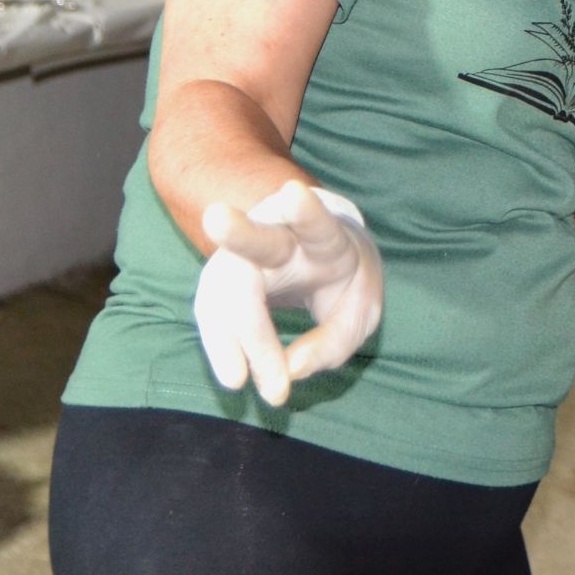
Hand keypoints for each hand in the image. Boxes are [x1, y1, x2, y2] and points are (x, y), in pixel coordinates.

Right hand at [193, 180, 383, 406]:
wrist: (315, 255)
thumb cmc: (342, 281)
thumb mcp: (360, 310)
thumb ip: (333, 342)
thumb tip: (289, 372)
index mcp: (323, 237)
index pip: (316, 221)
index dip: (305, 208)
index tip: (293, 193)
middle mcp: (277, 238)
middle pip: (257, 236)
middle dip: (237, 229)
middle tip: (217, 218)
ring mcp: (241, 258)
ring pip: (224, 285)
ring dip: (228, 335)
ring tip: (238, 380)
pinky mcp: (221, 280)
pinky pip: (214, 314)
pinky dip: (222, 347)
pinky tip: (235, 375)